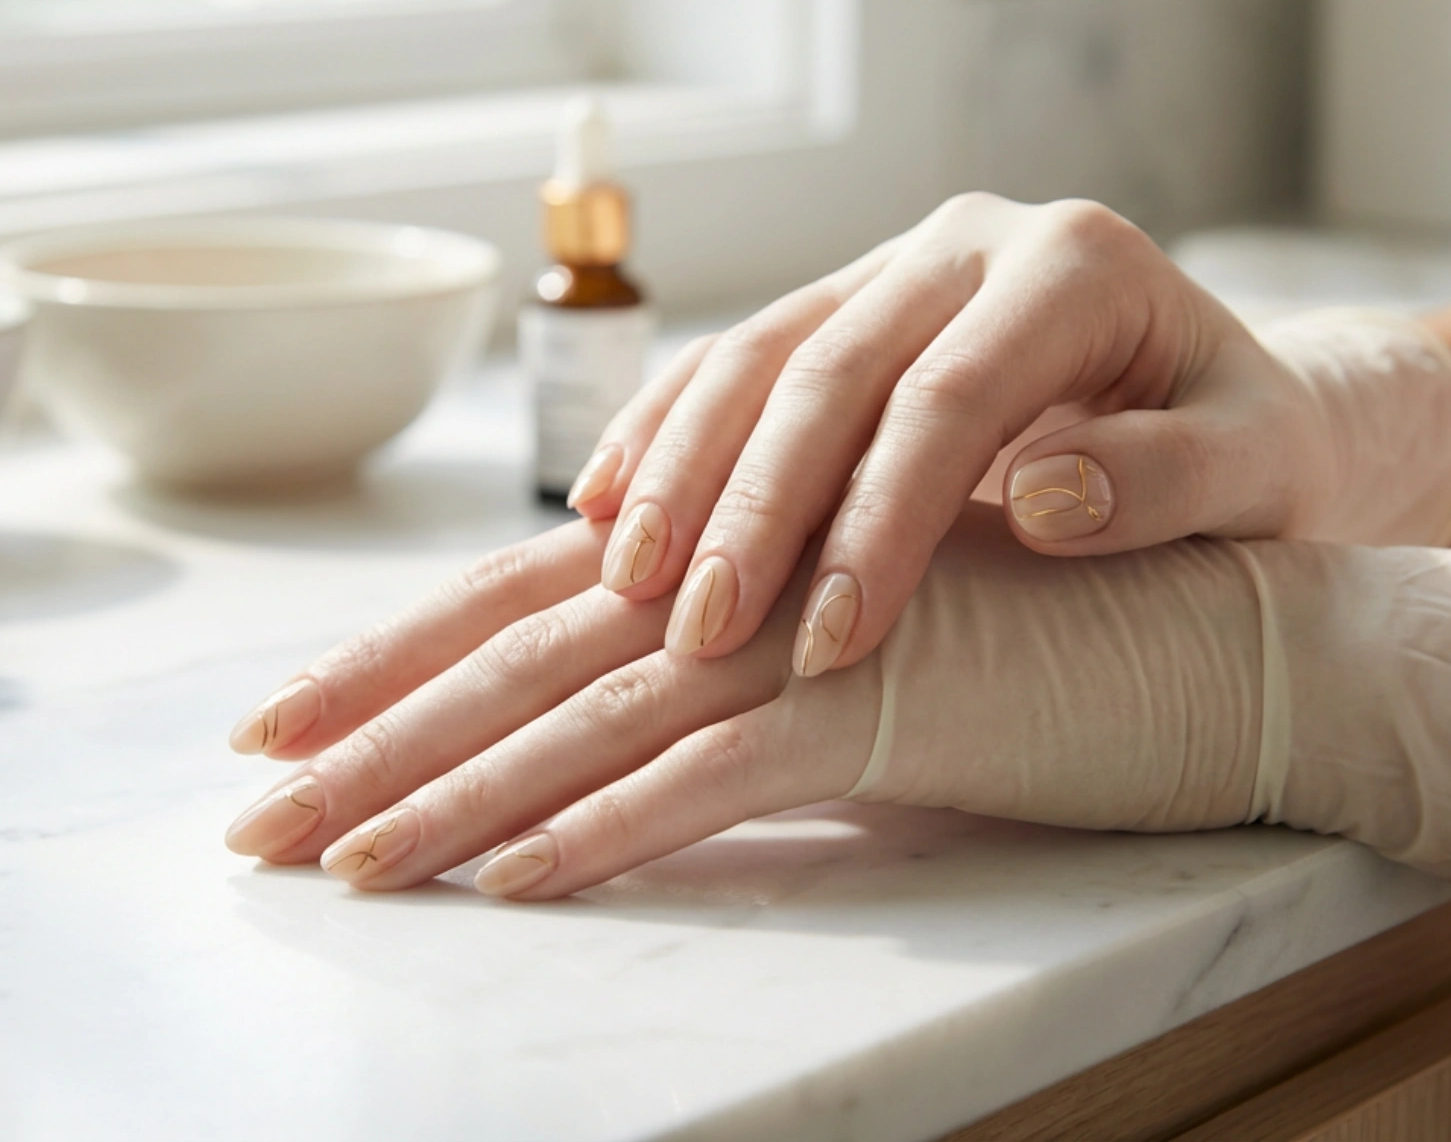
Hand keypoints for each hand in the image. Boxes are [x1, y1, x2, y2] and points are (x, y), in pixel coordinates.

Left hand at [224, 501, 1450, 905]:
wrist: (1201, 637)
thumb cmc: (1022, 644)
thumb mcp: (840, 648)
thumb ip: (724, 675)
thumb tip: (599, 737)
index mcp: (713, 564)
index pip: (507, 612)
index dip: (382, 668)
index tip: (274, 737)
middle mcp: (733, 586)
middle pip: (509, 665)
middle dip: (367, 744)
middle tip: (249, 824)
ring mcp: (799, 642)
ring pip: (583, 722)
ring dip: (450, 800)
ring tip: (339, 872)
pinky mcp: (878, 709)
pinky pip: (713, 779)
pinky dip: (608, 832)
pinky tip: (516, 884)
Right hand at [567, 193, 1450, 678]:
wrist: (1226, 393)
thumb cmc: (1252, 450)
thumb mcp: (1259, 469)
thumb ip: (1175, 477)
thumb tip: (1048, 497)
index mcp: (1074, 267)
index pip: (950, 396)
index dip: (878, 522)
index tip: (831, 642)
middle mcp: (968, 244)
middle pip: (827, 369)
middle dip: (752, 507)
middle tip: (695, 632)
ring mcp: (895, 267)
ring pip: (755, 354)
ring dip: (681, 470)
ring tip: (625, 580)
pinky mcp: (844, 306)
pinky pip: (730, 361)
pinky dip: (663, 434)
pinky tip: (605, 510)